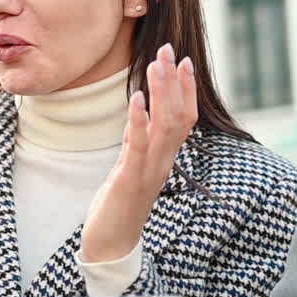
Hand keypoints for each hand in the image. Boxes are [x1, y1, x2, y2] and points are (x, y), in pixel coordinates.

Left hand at [81, 43, 197, 261]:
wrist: (110, 246)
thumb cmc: (118, 208)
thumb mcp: (129, 168)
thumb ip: (138, 144)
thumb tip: (142, 115)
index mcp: (164, 160)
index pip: (185, 119)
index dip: (186, 90)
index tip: (183, 61)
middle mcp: (163, 163)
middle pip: (179, 117)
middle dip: (174, 82)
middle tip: (168, 50)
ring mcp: (149, 172)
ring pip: (165, 127)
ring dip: (161, 93)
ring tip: (155, 64)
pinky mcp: (130, 181)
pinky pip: (139, 146)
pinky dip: (139, 121)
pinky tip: (136, 98)